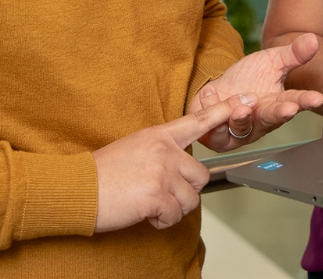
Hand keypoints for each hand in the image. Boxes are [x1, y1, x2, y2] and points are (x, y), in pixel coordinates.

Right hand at [92, 99, 237, 230]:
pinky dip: (161, 220)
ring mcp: (160, 172)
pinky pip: (174, 215)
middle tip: (160, 193)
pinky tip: (143, 211)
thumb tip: (181, 166)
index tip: (245, 102)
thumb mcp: (134, 148)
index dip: (223, 112)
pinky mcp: (156, 195)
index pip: (196, 122)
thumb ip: (161, 151)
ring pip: (190, 199)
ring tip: (148, 201)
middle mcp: (163, 151)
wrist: (77, 188)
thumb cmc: (102, 173)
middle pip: (201, 176)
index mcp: (158, 136)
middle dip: (185, 191)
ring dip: (173, 208)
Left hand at [191, 33, 322, 151]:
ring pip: (244, 128)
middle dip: (280, 114)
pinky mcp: (220, 136)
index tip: (318, 97)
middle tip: (289, 109)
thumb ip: (293, 53)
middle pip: (273, 118)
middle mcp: (262, 120)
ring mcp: (242, 129)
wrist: (220, 88)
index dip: (306, 100)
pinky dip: (213, 110)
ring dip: (243, 118)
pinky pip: (216, 129)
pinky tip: (211, 94)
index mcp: (278, 103)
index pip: (296, 101)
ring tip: (242, 107)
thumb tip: (313, 38)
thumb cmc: (250, 78)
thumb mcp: (272, 60)